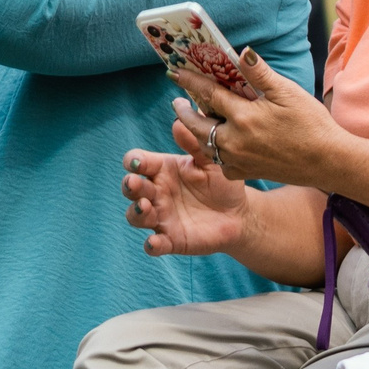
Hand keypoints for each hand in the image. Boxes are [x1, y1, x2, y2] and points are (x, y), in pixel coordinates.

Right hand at [121, 148, 251, 255]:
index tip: (137, 162)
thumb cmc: (221, 183)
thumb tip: (179, 123)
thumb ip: (195, 144)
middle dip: (130, 186)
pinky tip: (154, 242)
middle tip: (135, 183)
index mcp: (162, 170)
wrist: (239, 214)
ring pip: (136, 216)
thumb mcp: (211, 161)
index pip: (138, 162)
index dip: (133, 161)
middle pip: (132, 188)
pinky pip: (155, 245)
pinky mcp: (170, 240)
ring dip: (136, 212)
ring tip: (145, 207)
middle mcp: (156, 193)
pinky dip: (152, 245)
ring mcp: (161, 217)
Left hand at [167, 49, 341, 187]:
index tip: (174, 72)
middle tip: (178, 101)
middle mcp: (235, 141)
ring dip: (197, 131)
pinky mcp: (245, 172)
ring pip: (206, 145)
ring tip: (195, 119)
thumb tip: (242, 52)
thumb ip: (260, 74)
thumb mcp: (287, 92)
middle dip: (184, 112)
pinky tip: (219, 142)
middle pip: (197, 125)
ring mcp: (238, 159)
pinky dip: (215, 151)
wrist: (327, 161)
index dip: (189, 81)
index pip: (208, 94)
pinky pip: (220, 162)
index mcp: (244, 116)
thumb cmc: (310, 123)